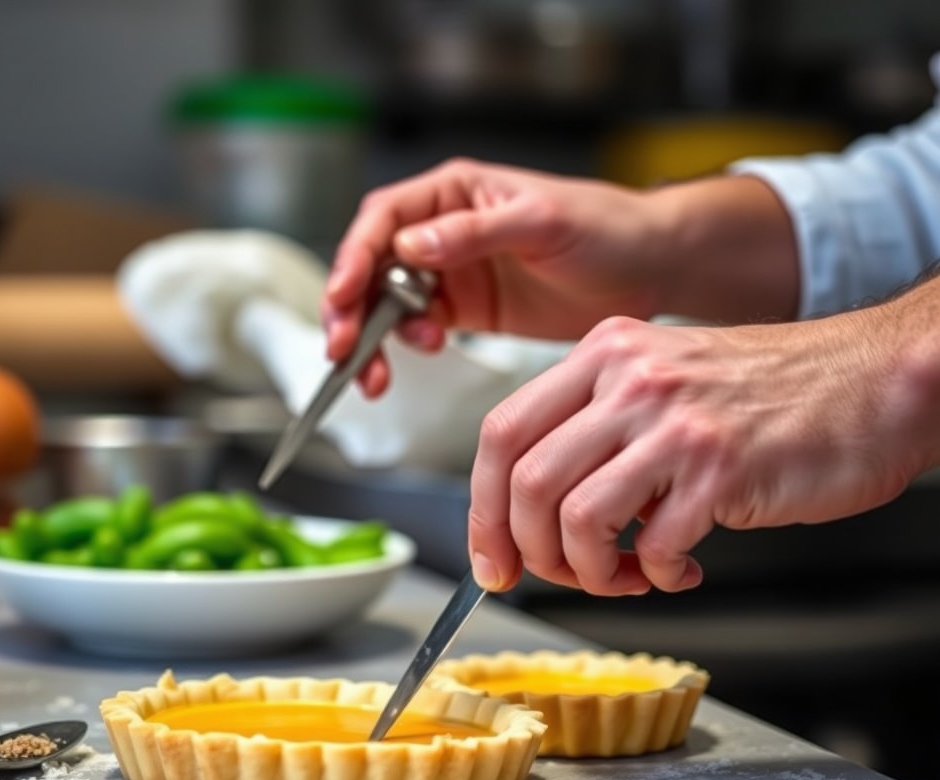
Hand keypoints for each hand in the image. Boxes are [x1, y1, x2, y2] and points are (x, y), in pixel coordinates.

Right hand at [323, 159, 663, 395]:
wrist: (648, 269)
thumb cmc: (606, 226)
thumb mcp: (543, 221)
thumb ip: (476, 232)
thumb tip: (413, 246)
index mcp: (455, 193)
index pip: (384, 220)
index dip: (355, 257)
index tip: (343, 296)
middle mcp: (443, 231)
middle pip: (373, 266)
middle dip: (352, 309)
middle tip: (345, 348)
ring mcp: (452, 273)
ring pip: (388, 304)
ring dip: (374, 338)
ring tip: (374, 375)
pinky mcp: (466, 312)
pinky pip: (418, 328)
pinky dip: (405, 348)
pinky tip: (418, 355)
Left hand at [467, 305, 934, 596]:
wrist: (872, 382)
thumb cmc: (765, 394)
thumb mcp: (660, 382)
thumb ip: (593, 431)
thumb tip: (530, 515)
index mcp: (604, 354)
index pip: (501, 433)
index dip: (481, 510)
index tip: (491, 559)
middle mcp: (631, 378)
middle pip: (526, 483)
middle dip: (530, 553)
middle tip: (560, 576)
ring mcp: (675, 422)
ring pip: (576, 519)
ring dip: (589, 572)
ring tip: (624, 576)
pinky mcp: (721, 467)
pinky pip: (650, 545)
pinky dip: (654, 575)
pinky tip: (680, 566)